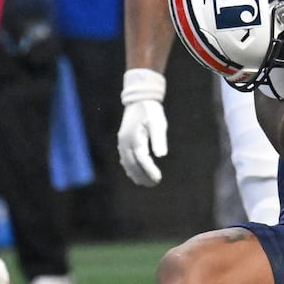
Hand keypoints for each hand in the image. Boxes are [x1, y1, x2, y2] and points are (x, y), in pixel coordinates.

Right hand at [118, 69, 167, 186]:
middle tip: (155, 184)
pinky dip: (130, 168)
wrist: (138, 99)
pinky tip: (136, 175)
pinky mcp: (123, 142)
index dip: (149, 170)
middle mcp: (125, 142)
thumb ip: (159, 139)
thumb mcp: (158, 122)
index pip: (141, 159)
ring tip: (148, 183)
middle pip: (133, 164)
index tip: (158, 178)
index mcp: (134, 137)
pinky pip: (125, 159)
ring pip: (127, 164)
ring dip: (136, 174)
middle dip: (143, 176)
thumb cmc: (150, 111)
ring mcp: (122, 143)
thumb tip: (161, 155)